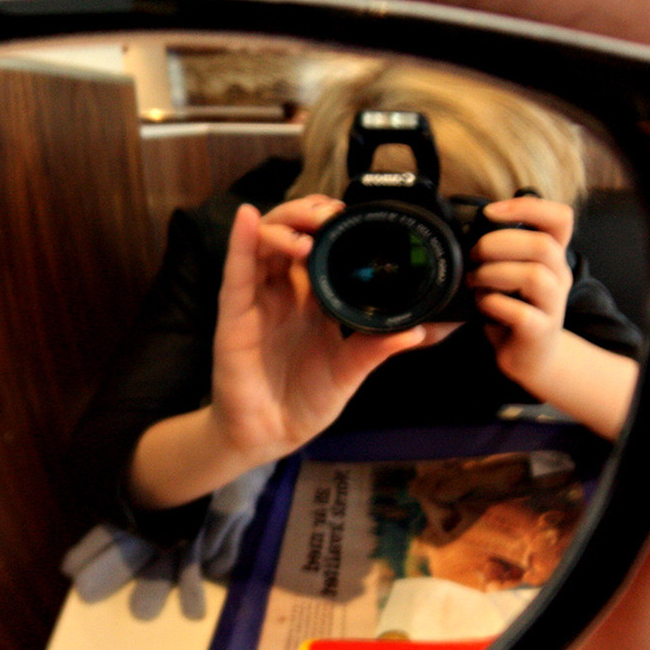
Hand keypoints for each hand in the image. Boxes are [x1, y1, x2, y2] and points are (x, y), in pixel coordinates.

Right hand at [208, 197, 434, 463]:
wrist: (271, 436)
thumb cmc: (305, 402)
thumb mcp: (349, 372)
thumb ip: (376, 349)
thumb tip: (416, 331)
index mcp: (313, 300)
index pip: (318, 247)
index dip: (330, 225)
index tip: (352, 215)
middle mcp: (283, 293)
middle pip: (289, 235)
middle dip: (307, 214)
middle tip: (331, 213)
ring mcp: (257, 301)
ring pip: (263, 244)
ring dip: (284, 224)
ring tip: (308, 224)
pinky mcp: (234, 316)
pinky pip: (236, 273)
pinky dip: (240, 242)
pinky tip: (247, 218)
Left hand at [469, 195, 575, 388]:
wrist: (531, 357)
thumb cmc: (513, 309)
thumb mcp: (508, 273)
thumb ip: (497, 250)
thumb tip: (461, 227)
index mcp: (551, 256)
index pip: (560, 218)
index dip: (529, 207)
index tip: (490, 212)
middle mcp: (559, 276)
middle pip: (542, 244)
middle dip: (498, 244)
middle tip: (472, 256)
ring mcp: (553, 305)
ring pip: (533, 275)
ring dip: (493, 274)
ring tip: (474, 281)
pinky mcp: (541, 331)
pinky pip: (520, 312)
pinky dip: (493, 305)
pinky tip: (482, 306)